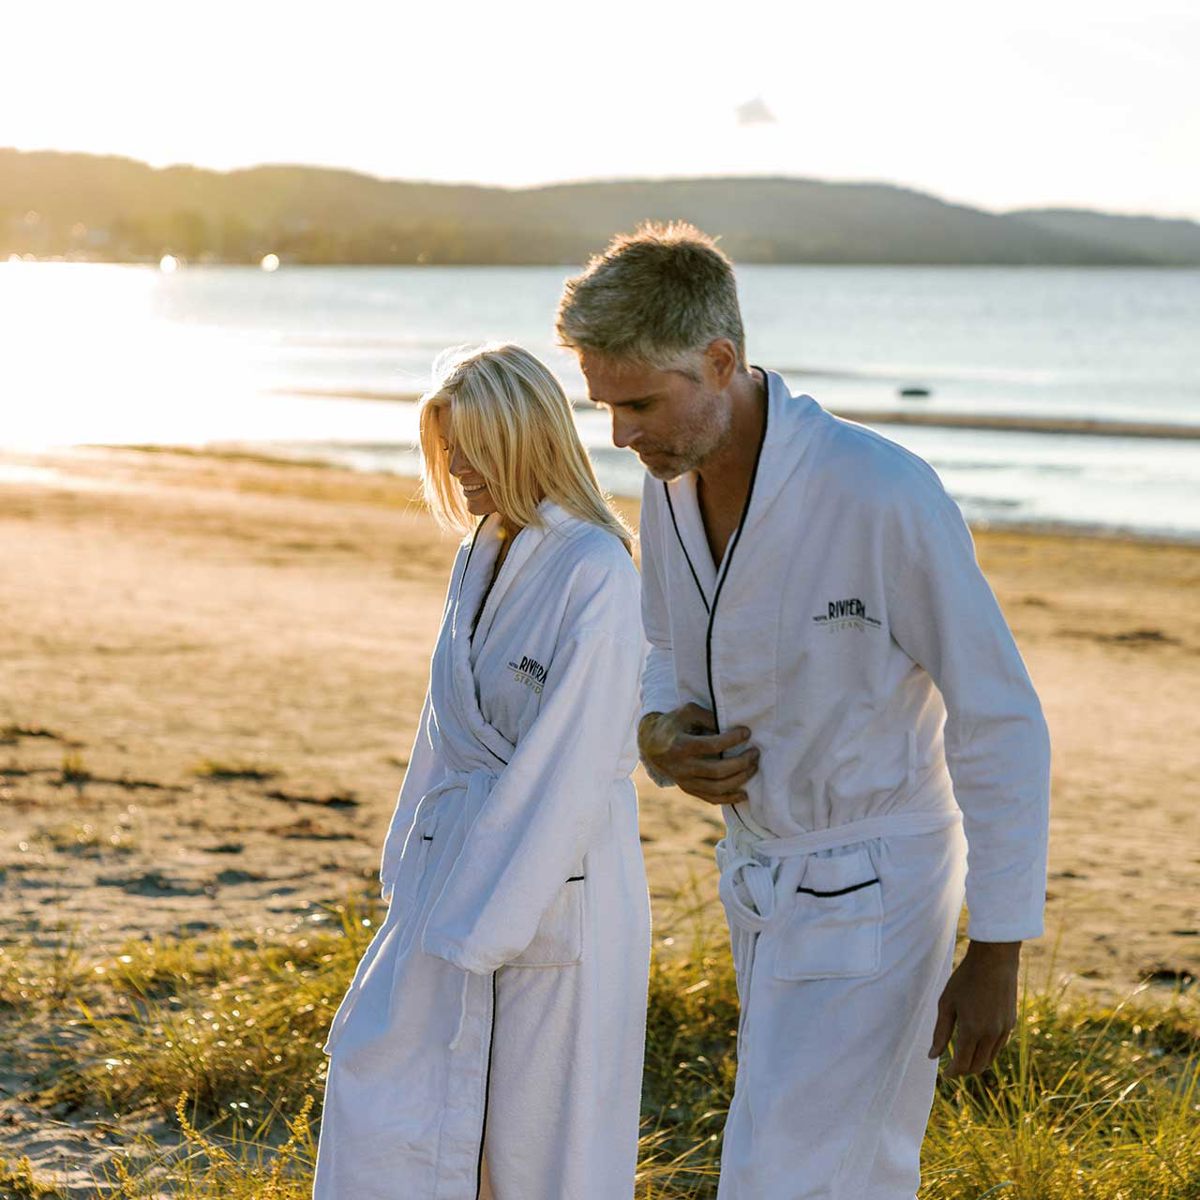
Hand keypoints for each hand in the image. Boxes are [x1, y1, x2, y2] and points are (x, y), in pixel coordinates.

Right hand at [638, 703, 758, 804]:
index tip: (747, 732)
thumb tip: (731, 727)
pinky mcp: (689, 789)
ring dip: (740, 779)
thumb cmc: (674, 724)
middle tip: (755, 752)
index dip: (732, 739)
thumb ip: (708, 717)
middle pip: (717, 770)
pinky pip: (711, 799)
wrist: (651, 745)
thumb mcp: (687, 712)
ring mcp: (685, 781)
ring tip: (753, 767)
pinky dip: (729, 798)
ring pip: (717, 788)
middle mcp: (682, 767)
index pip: (711, 745)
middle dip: (741, 762)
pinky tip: (744, 793)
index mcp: (680, 745)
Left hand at [929, 940, 1020, 1076]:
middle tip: (952, 1068)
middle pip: (977, 1066)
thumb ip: (940, 1032)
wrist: (995, 961)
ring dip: (976, 1062)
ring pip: (990, 1058)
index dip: (952, 1072)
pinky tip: (978, 1044)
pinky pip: (999, 1046)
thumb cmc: (965, 979)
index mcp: (972, 1030)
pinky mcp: (1011, 1024)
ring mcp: (1004, 1030)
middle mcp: (991, 1035)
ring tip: (963, 1057)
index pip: (963, 1064)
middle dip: (964, 1070)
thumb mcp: (946, 1003)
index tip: (944, 1074)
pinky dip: (987, 1051)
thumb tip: (932, 1056)